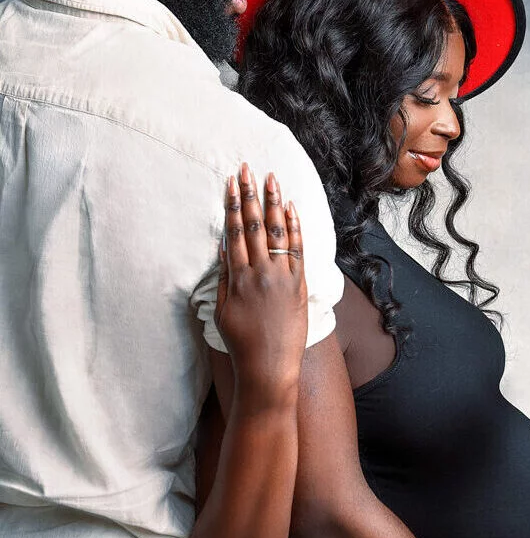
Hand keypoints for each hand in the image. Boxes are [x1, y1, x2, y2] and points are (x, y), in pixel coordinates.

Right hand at [216, 163, 307, 403]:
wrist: (268, 367)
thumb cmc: (241, 342)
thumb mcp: (222, 310)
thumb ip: (223, 277)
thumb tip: (223, 246)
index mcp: (238, 277)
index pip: (234, 231)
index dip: (231, 204)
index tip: (230, 182)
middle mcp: (260, 271)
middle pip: (253, 224)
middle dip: (249, 194)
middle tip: (247, 169)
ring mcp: (282, 276)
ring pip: (276, 230)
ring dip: (273, 201)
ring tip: (271, 178)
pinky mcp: (300, 284)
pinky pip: (298, 249)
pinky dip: (294, 226)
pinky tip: (290, 207)